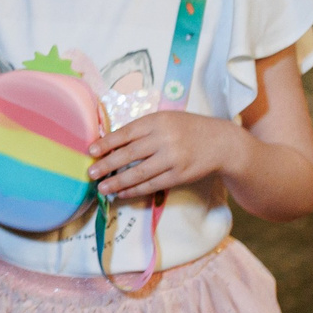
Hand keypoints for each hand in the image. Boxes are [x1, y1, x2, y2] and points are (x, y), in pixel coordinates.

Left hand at [87, 107, 247, 199]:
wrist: (221, 143)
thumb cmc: (188, 129)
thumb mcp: (166, 120)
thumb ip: (143, 129)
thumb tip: (112, 143)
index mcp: (157, 121)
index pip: (126, 133)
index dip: (107, 143)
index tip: (91, 151)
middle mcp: (164, 139)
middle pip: (129, 154)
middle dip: (107, 165)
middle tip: (90, 173)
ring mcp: (172, 159)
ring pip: (139, 173)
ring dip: (118, 182)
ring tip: (102, 188)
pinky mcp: (179, 175)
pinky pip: (152, 185)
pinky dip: (135, 190)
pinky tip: (122, 192)